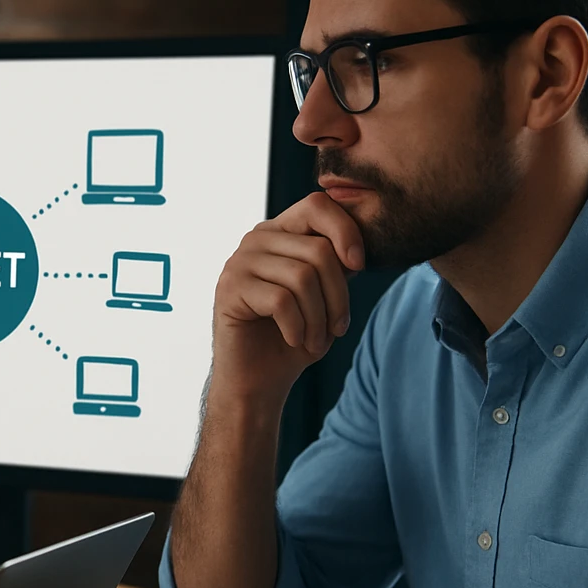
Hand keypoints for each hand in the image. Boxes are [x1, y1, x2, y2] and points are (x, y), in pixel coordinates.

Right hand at [211, 192, 363, 403]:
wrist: (259, 381)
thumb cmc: (295, 338)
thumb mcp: (326, 296)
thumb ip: (337, 264)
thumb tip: (356, 248)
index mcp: (280, 232)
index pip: (317, 205)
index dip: (346, 231)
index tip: (359, 267)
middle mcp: (256, 240)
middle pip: (318, 250)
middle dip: (338, 296)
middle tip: (337, 328)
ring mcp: (238, 263)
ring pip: (302, 277)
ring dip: (319, 318)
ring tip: (316, 340)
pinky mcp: (229, 290)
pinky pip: (281, 300)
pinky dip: (297, 328)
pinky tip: (294, 340)